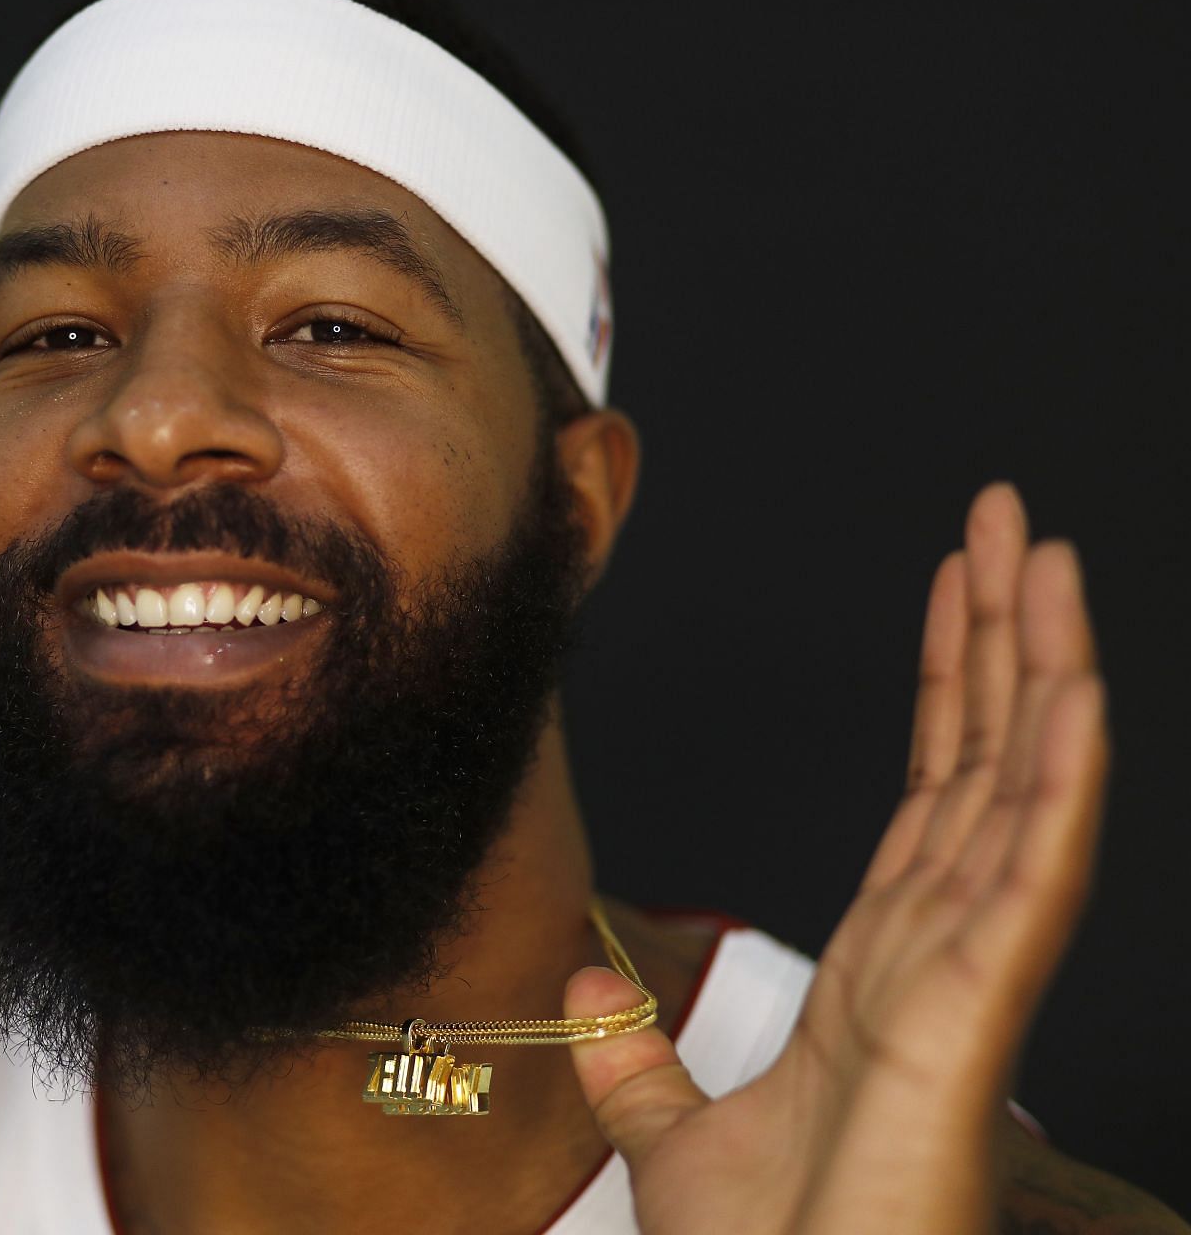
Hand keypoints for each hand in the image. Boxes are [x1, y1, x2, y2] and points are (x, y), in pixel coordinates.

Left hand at [567, 482, 1107, 1232]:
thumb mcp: (667, 1134)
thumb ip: (632, 1056)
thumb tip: (586, 979)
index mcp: (881, 972)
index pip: (927, 795)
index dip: (951, 688)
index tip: (957, 587)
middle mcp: (937, 961)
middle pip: (984, 768)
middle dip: (1006, 642)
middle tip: (1018, 525)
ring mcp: (966, 986)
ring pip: (1018, 800)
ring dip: (1043, 677)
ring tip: (1053, 564)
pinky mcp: (970, 1025)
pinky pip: (1025, 886)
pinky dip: (1056, 789)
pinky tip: (1074, 698)